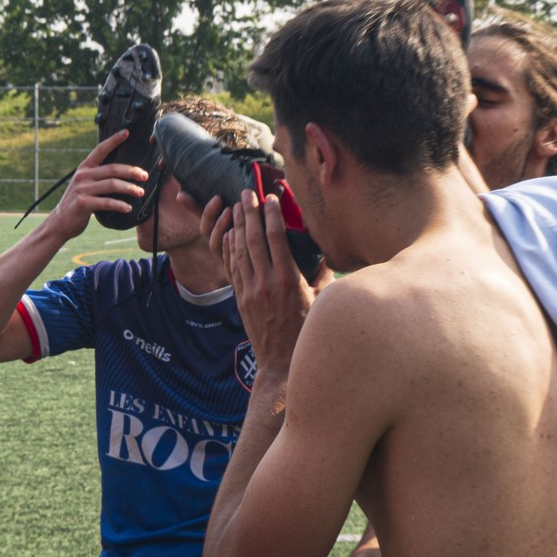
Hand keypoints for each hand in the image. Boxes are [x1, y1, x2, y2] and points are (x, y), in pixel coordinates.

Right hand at [41, 130, 148, 241]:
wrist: (60, 222)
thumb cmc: (79, 202)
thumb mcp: (85, 184)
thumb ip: (98, 176)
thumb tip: (122, 171)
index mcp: (84, 168)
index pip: (100, 150)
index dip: (113, 140)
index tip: (127, 132)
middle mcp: (83, 175)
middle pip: (112, 169)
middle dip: (131, 171)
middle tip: (145, 176)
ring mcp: (82, 189)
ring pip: (112, 185)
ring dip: (129, 188)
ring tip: (140, 192)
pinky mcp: (83, 203)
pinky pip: (106, 202)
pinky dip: (120, 205)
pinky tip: (128, 208)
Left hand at [208, 189, 312, 382]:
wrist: (281, 363)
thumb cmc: (307, 333)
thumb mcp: (321, 302)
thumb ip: (322, 275)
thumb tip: (326, 253)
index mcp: (288, 280)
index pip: (276, 238)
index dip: (271, 215)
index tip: (269, 197)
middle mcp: (266, 282)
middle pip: (253, 239)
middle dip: (249, 213)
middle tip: (246, 193)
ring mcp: (250, 291)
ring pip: (239, 251)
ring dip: (237, 227)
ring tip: (236, 208)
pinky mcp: (241, 300)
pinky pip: (233, 268)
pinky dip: (230, 249)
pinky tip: (230, 235)